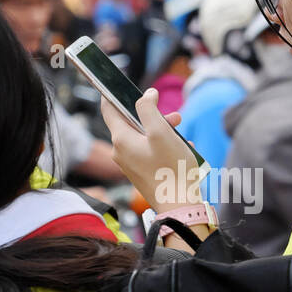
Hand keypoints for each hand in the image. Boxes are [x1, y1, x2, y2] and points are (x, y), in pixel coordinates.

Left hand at [100, 89, 205, 213]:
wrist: (180, 206)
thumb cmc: (172, 170)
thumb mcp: (162, 132)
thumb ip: (149, 109)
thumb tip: (146, 95)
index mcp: (121, 139)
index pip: (108, 109)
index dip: (114, 93)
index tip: (122, 84)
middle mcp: (121, 152)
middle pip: (132, 123)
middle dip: (153, 115)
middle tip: (174, 117)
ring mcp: (131, 164)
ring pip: (143, 137)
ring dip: (162, 131)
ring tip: (182, 135)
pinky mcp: (142, 173)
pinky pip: (150, 151)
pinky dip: (164, 146)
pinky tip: (182, 150)